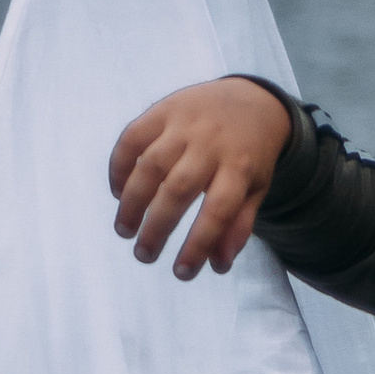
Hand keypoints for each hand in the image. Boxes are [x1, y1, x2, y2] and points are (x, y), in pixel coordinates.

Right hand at [108, 78, 292, 278]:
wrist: (250, 100)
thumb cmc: (250, 156)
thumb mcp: (256, 190)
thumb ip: (238, 226)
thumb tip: (218, 266)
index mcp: (240, 167)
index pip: (218, 212)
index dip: (198, 245)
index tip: (181, 273)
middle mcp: (211, 143)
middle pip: (178, 189)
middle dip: (157, 228)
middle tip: (144, 255)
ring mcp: (185, 123)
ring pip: (150, 165)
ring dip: (132, 201)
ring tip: (124, 230)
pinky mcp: (163, 109)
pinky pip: (132, 137)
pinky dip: (119, 166)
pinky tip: (117, 192)